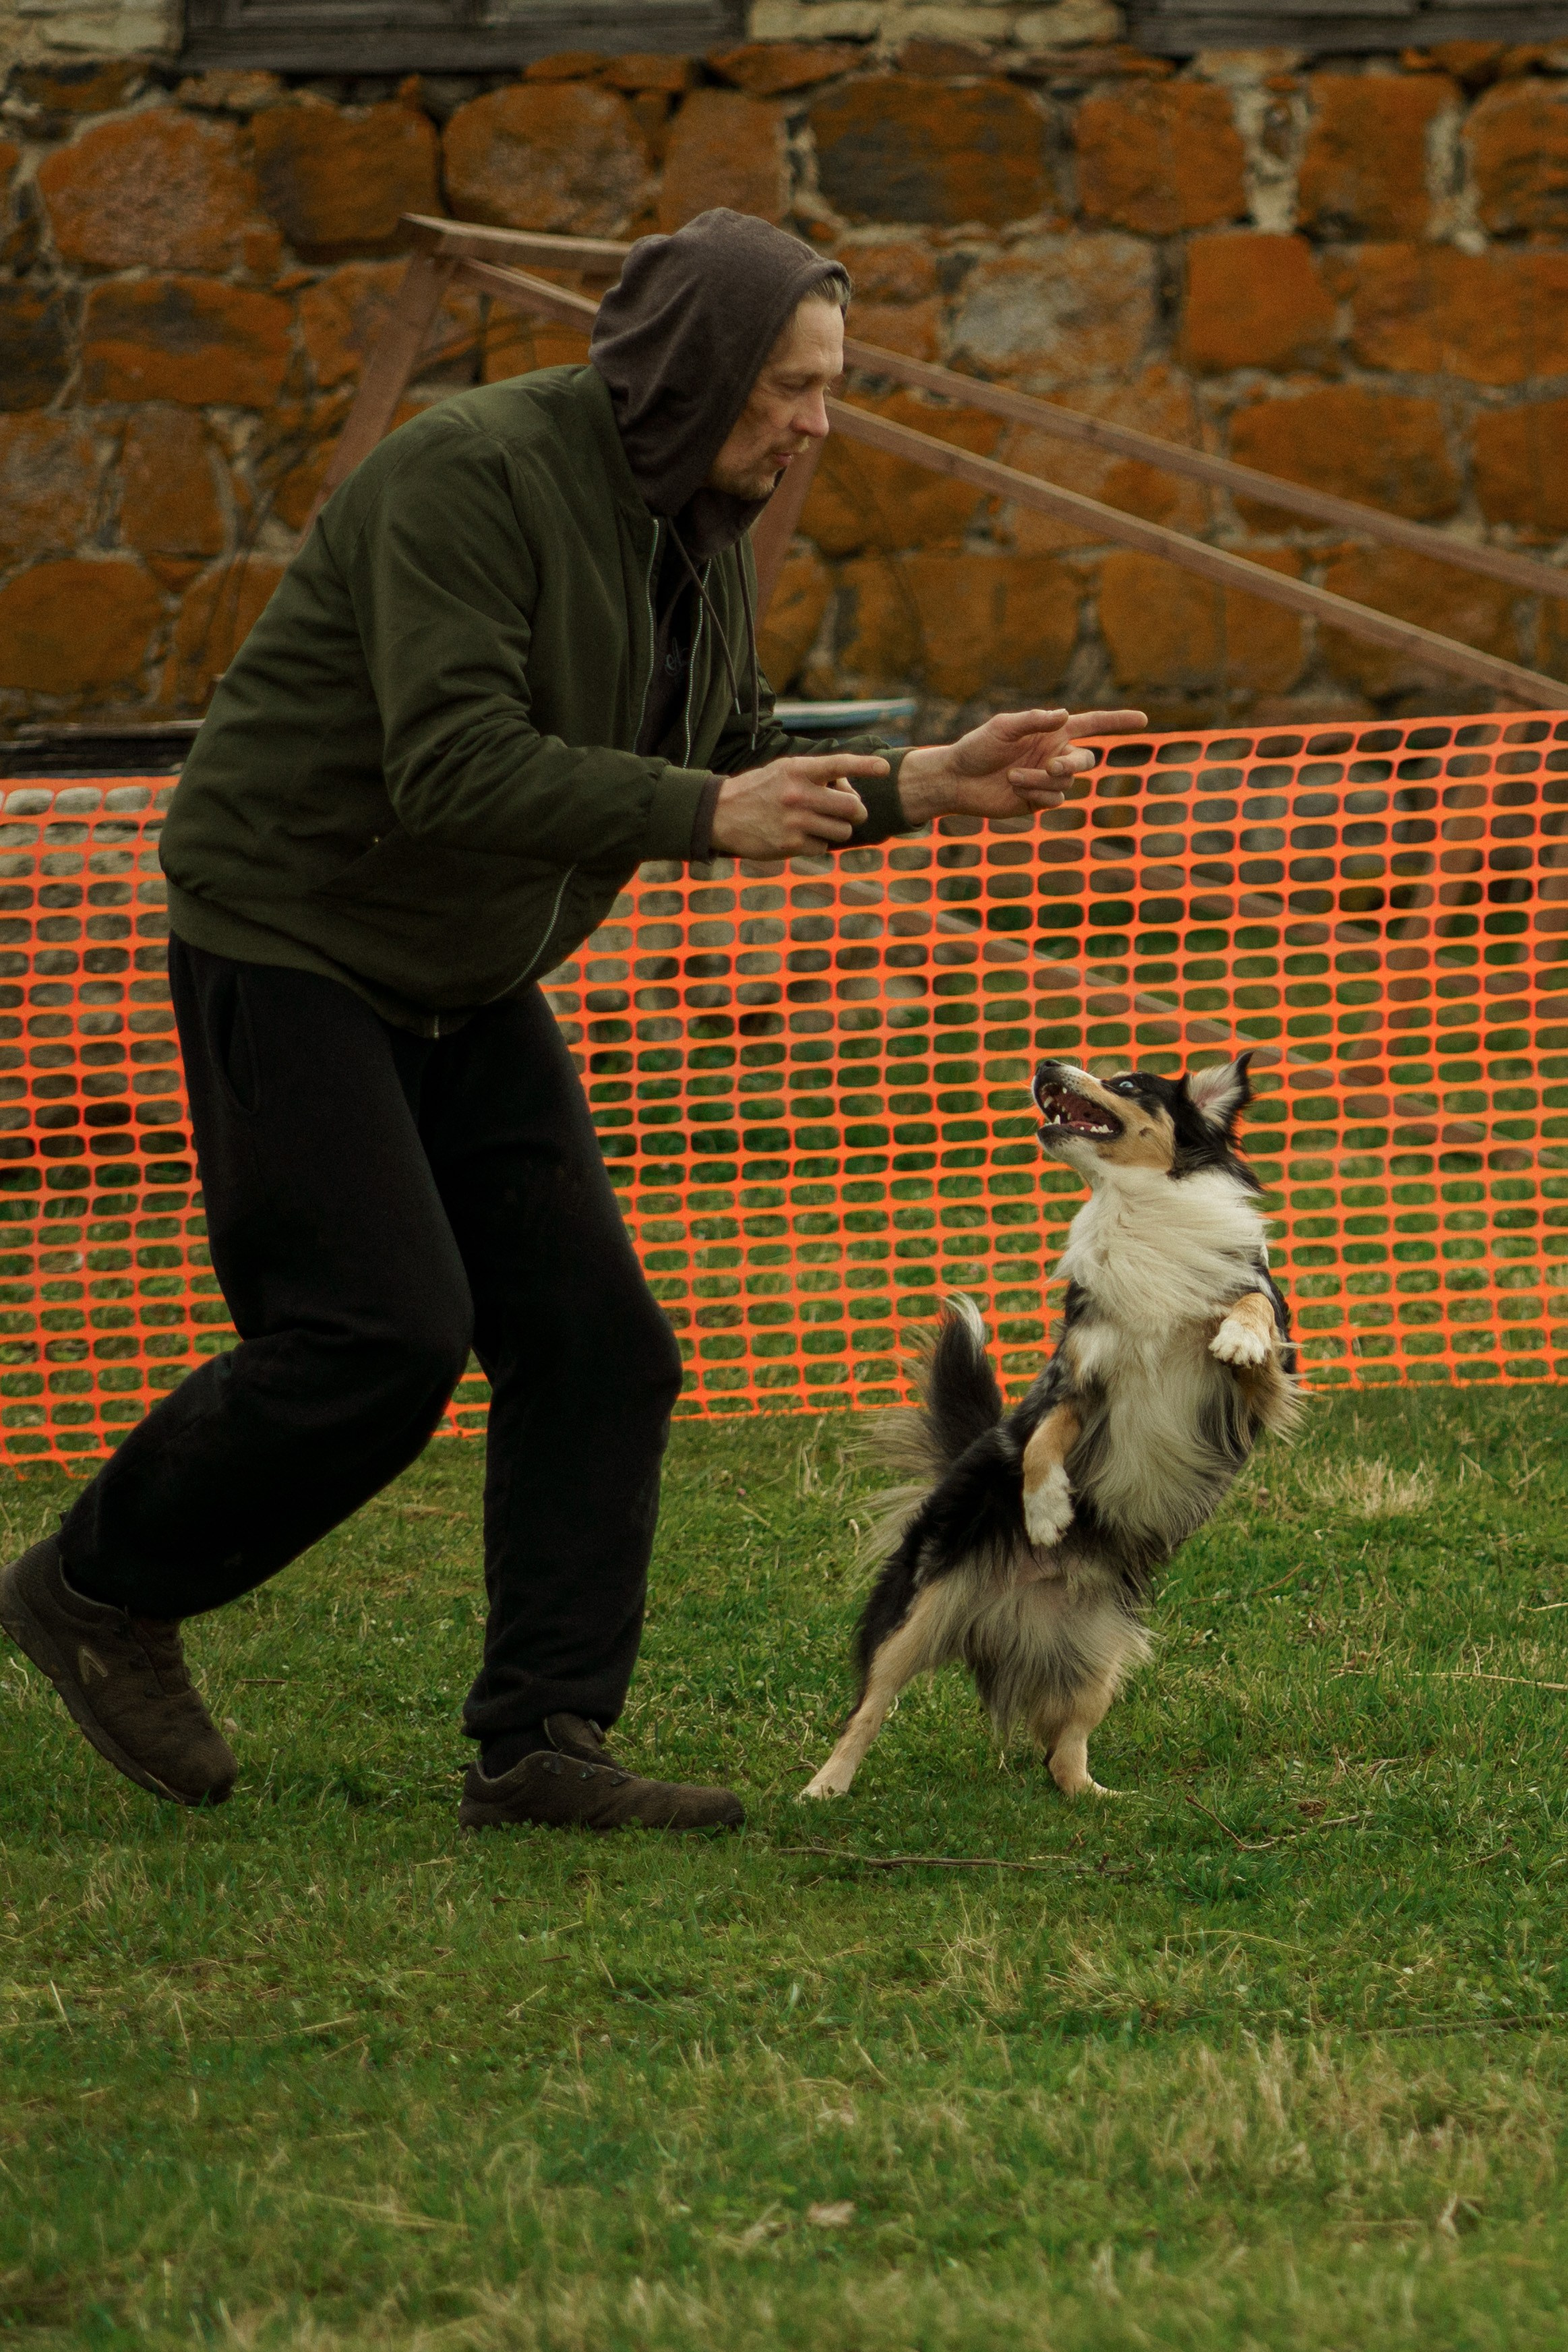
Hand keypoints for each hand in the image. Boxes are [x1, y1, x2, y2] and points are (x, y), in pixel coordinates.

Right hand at [710, 753, 887, 857]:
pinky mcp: (791, 844)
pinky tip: (799, 837)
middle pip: (851, 807)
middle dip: (857, 812)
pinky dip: (818, 844)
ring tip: (819, 824)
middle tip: (852, 812)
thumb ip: (816, 776)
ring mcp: (795, 821)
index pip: (838, 764)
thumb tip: (851, 790)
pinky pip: (824, 847)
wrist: (721, 814)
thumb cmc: (760, 790)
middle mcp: (798, 794)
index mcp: (798, 770)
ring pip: (843, 831)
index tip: (885, 768)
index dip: (865, 766)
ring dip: (838, 830)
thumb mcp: (784, 771)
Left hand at [896, 707, 1148, 825]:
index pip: (1092, 725)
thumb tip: (1064, 715)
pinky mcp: (1038, 800)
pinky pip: (1055, 800)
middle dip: (1073, 764)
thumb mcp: (1003, 727)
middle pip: (1086, 761)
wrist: (957, 779)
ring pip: (1067, 783)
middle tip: (1051, 764)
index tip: (1144, 719)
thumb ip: (1034, 720)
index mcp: (1052, 732)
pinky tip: (1015, 788)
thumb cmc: (977, 747)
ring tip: (1013, 776)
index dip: (1118, 722)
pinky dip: (1037, 793)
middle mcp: (1055, 754)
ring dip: (1042, 779)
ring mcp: (1048, 779)